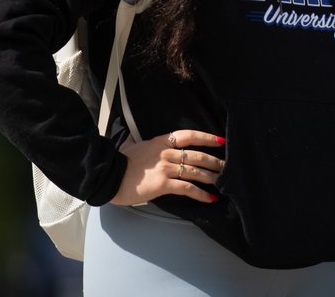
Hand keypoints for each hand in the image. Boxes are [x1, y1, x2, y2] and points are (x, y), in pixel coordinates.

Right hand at [111, 129, 225, 204]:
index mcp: (160, 141)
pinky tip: (210, 198)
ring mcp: (166, 168)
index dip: (206, 137)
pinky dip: (201, 194)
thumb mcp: (129, 146)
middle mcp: (166, 153)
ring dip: (211, 177)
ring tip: (222, 181)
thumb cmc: (118, 163)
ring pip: (196, 171)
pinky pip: (188, 188)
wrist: (108, 176)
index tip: (220, 140)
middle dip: (214, 161)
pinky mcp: (163, 184)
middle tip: (226, 166)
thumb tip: (131, 136)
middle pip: (197, 155)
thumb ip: (136, 141)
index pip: (189, 135)